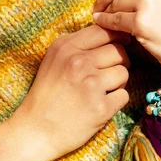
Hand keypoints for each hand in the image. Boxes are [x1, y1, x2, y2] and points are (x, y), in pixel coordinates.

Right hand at [0, 25, 129, 160]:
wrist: (36, 130)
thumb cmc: (46, 94)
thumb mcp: (53, 59)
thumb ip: (76, 45)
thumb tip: (107, 34)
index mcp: (66, 47)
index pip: (103, 31)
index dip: (117, 36)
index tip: (121, 42)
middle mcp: (79, 62)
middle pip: (118, 50)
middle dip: (119, 60)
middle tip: (110, 71)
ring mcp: (91, 84)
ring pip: (124, 72)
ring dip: (118, 81)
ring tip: (103, 89)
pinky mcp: (101, 107)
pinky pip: (124, 95)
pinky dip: (116, 100)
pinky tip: (102, 104)